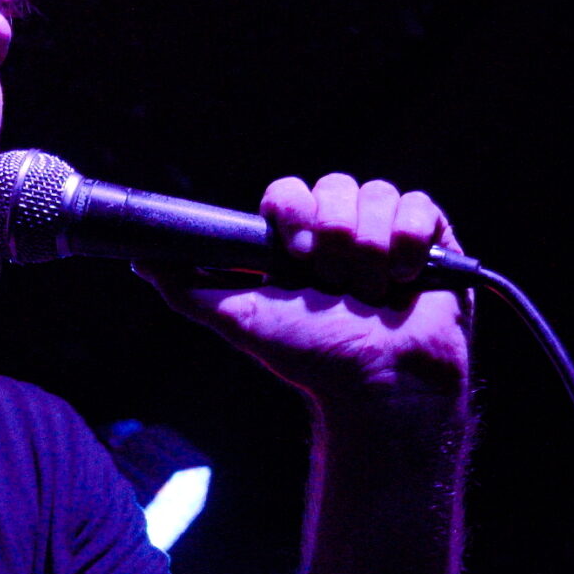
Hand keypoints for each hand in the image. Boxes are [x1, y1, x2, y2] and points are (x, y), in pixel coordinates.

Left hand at [139, 173, 470, 413]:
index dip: (292, 212)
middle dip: (332, 239)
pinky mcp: (431, 238)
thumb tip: (142, 259)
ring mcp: (387, 232)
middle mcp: (342, 229)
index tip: (291, 254)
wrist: (378, 387)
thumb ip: (188, 289)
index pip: (289, 191)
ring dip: (370, 250)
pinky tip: (405, 279)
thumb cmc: (313, 358)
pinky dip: (408, 242)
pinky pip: (418, 205)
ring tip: (372, 292)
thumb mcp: (240, 320)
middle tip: (333, 284)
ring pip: (376, 193)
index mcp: (298, 240)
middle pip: (334, 186)